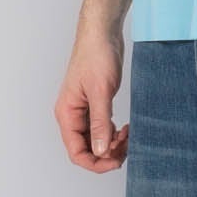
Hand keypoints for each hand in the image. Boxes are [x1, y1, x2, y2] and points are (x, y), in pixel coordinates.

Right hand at [55, 25, 129, 172]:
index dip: (95, 163)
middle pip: (87, 149)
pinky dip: (115, 134)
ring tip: (129, 136)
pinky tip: (126, 129)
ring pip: (96, 141)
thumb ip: (100, 123)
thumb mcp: (101, 92)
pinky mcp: (96, 105)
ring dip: (113, 145)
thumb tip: (101, 151)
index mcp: (67, 114)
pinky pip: (103, 129)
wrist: (102, 34)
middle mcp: (73, 115)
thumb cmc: (96, 56)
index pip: (76, 152)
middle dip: (107, 154)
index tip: (116, 161)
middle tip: (128, 147)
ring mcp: (84, 111)